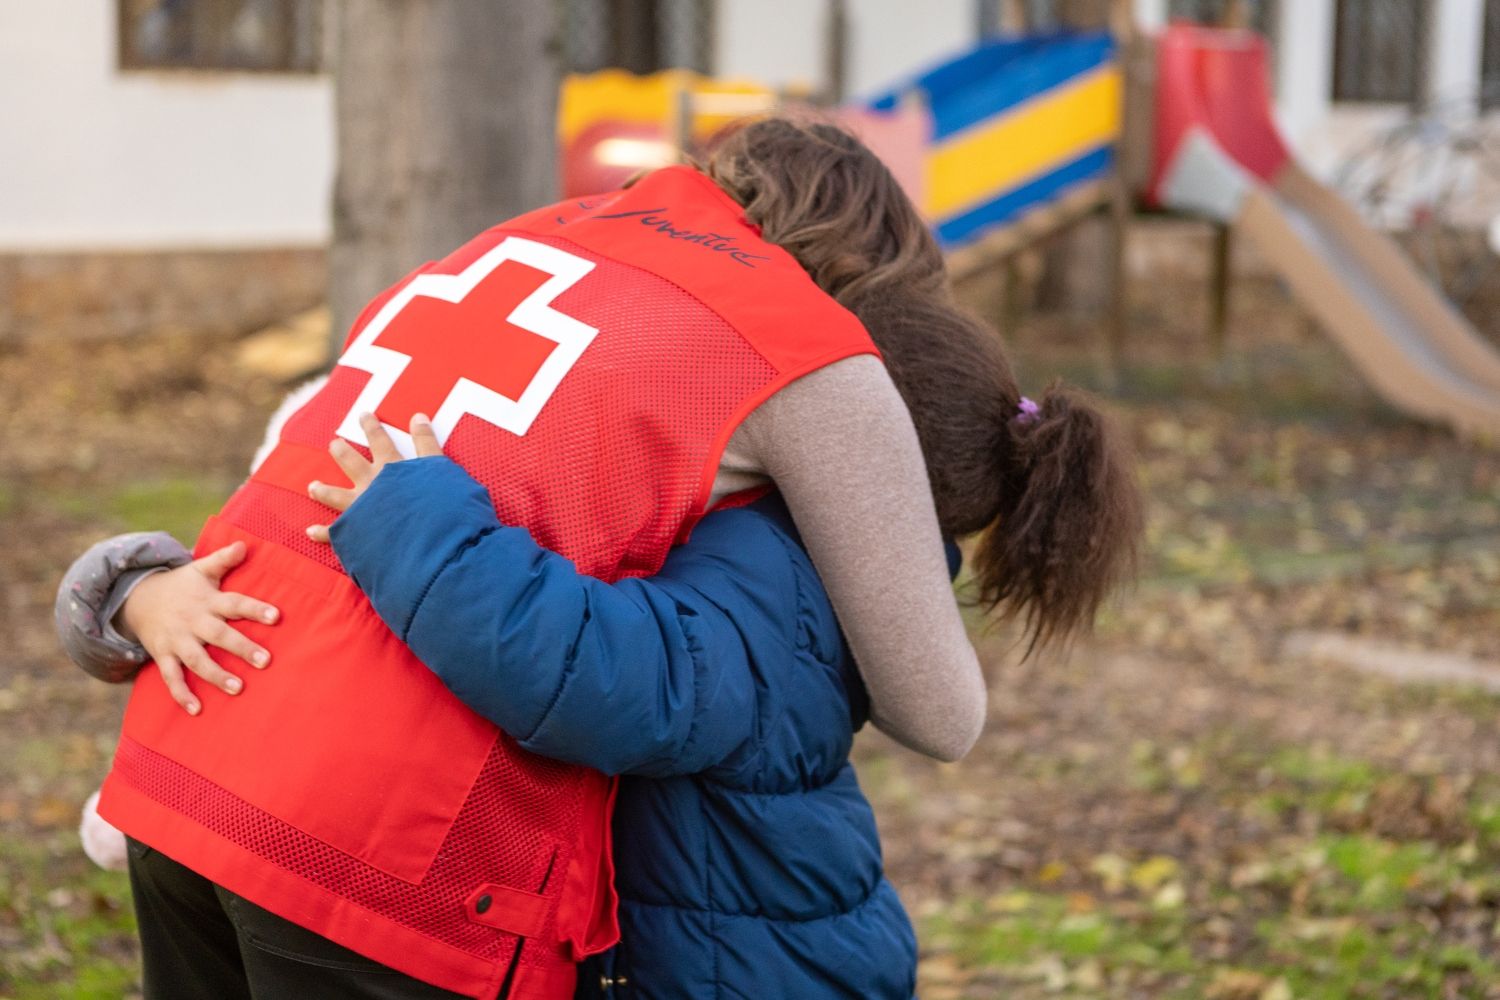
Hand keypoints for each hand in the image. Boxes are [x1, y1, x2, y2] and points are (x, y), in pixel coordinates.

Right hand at [120, 542, 278, 714]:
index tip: (277, 617)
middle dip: (241, 648)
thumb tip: (245, 544)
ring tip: (238, 688)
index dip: (255, 609)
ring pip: (197, 660)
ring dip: (216, 675)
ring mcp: (177, 640)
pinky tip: (196, 711)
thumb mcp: (200, 569)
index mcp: (208, 600)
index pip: (235, 603)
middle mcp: (193, 621)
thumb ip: (224, 559)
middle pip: (219, 635)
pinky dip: (181, 695)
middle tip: (265, 661)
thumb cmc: (182, 585)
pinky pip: (171, 678)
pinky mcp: (163, 655)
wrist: (137, 599)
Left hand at [305, 412, 440, 543]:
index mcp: (390, 469)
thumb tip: (418, 416)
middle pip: (350, 463)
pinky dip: (322, 533)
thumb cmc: (434, 506)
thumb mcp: (438, 468)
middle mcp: (370, 485)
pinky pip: (335, 533)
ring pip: (335, 496)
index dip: (372, 427)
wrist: (423, 541)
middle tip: (334, 444)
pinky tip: (310, 531)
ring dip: (323, 490)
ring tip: (313, 486)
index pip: (379, 441)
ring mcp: (360, 509)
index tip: (363, 415)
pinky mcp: (356, 532)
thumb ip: (427, 443)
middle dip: (340, 451)